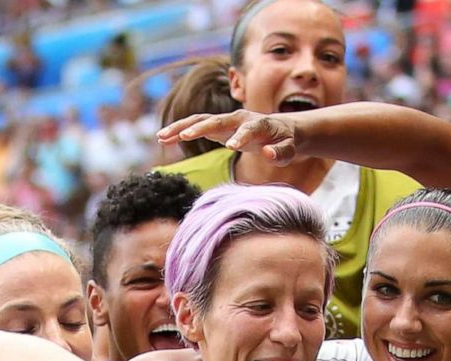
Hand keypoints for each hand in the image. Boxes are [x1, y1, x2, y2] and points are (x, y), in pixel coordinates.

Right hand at [158, 109, 303, 165]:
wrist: (281, 129)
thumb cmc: (287, 142)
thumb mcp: (290, 149)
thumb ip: (281, 153)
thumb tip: (266, 152)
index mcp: (258, 124)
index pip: (248, 129)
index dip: (241, 137)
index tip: (231, 147)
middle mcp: (238, 118)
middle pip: (216, 119)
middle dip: (199, 128)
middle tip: (182, 137)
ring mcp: (226, 121)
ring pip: (200, 120)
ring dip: (181, 127)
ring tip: (161, 137)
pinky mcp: (217, 126)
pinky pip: (196, 126)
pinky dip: (180, 130)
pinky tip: (164, 139)